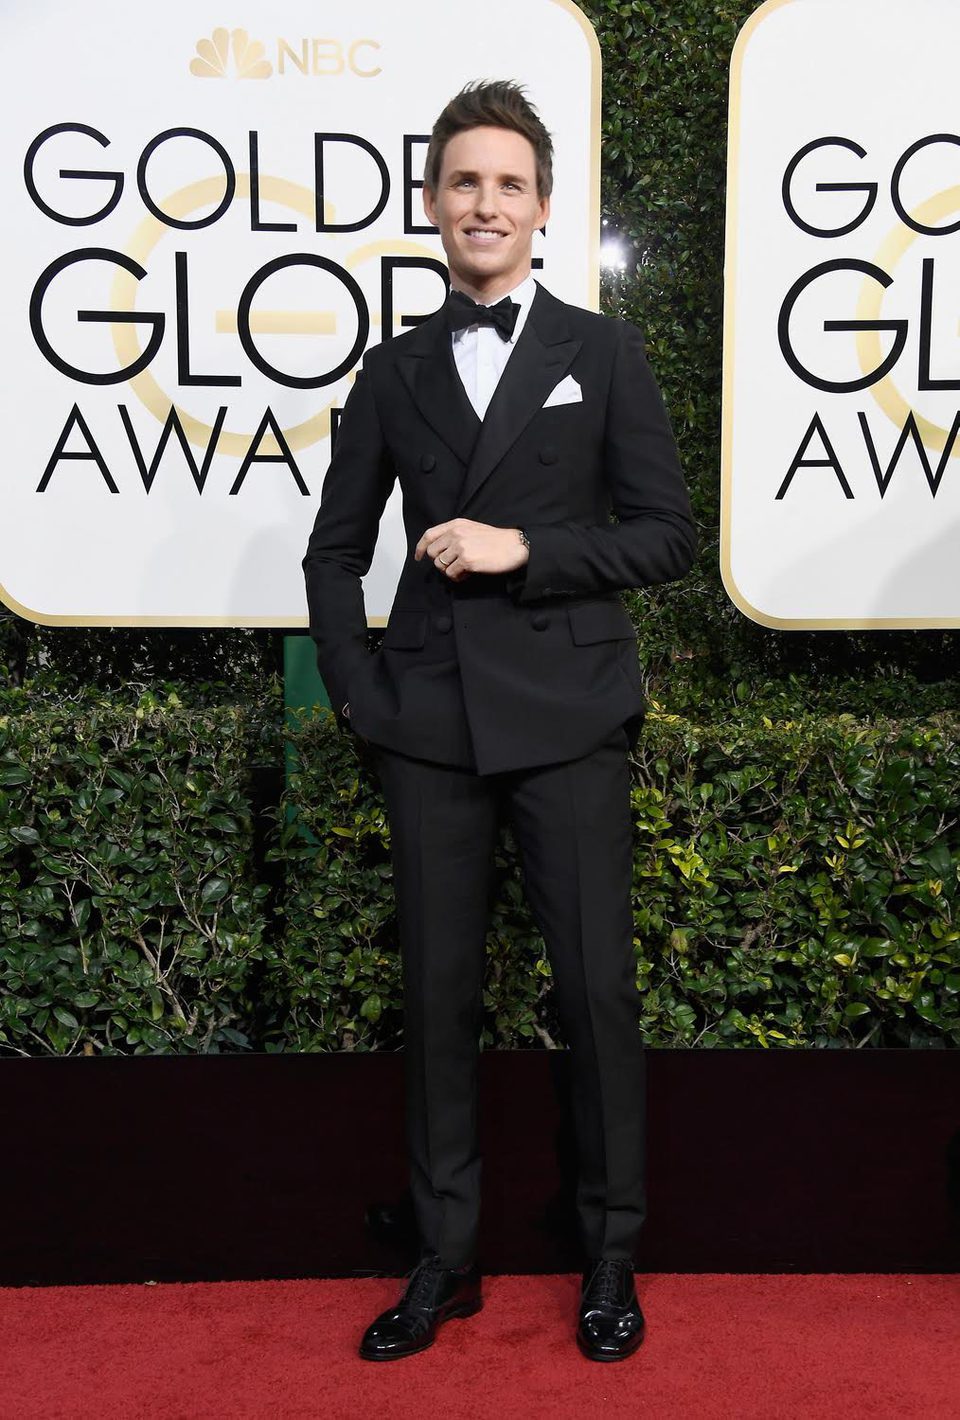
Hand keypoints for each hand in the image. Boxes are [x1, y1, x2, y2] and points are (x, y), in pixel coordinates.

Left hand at [414, 519, 529, 581]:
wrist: (515, 546)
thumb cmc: (496, 540)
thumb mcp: (472, 529)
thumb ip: (455, 535)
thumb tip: (440, 550)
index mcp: (456, 524)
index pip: (429, 535)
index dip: (421, 547)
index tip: (418, 556)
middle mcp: (456, 533)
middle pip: (433, 554)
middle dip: (441, 563)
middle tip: (454, 566)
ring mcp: (461, 547)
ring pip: (441, 565)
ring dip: (450, 571)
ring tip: (464, 570)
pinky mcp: (467, 560)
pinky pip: (452, 574)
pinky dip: (458, 577)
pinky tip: (469, 573)